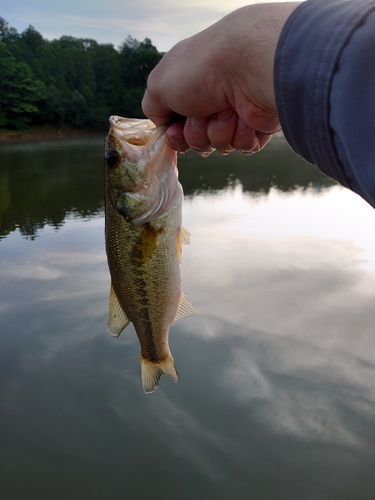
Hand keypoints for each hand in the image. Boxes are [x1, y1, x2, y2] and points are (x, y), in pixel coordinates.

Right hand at [142, 2, 299, 154]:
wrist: (246, 67)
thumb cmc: (199, 71)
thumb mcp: (158, 85)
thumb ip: (153, 107)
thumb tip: (164, 125)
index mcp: (190, 87)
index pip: (177, 126)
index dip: (175, 135)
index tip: (175, 131)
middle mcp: (213, 100)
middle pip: (197, 140)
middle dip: (197, 133)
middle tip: (203, 114)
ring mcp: (236, 113)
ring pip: (220, 145)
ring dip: (219, 131)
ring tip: (227, 109)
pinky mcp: (258, 125)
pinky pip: (244, 146)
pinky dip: (241, 134)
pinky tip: (244, 115)